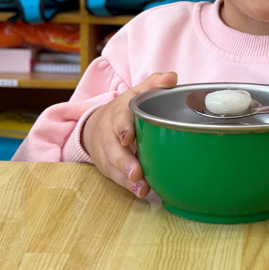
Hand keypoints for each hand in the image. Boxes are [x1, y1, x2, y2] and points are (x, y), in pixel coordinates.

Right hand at [82, 71, 177, 196]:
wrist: (97, 124)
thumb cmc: (125, 108)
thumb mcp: (138, 92)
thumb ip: (154, 84)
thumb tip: (171, 78)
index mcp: (118, 112)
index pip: (118, 119)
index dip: (122, 128)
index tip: (127, 138)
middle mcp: (108, 133)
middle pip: (113, 148)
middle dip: (124, 161)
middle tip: (137, 173)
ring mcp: (105, 151)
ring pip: (113, 166)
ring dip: (126, 179)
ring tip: (142, 188)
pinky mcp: (106, 165)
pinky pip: (115, 177)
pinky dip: (127, 186)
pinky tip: (140, 192)